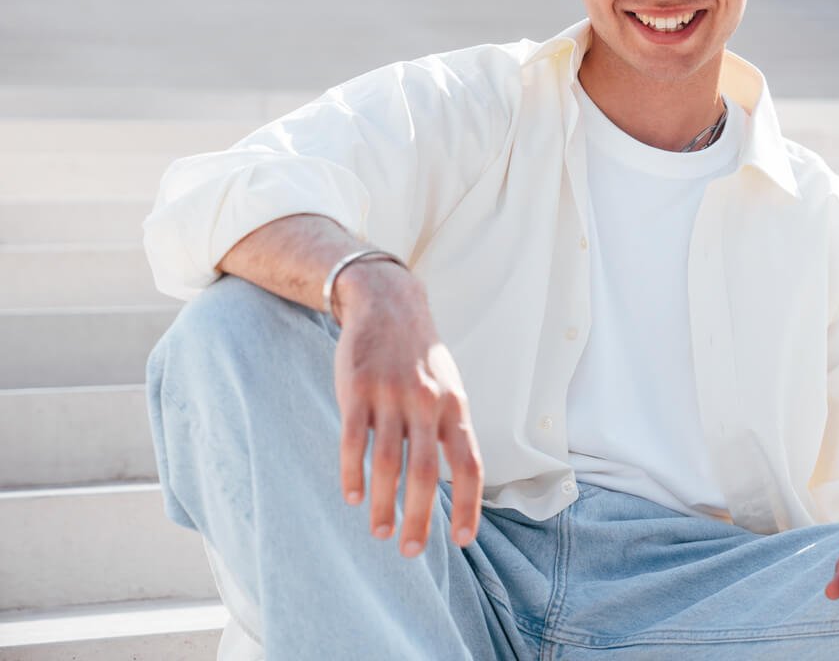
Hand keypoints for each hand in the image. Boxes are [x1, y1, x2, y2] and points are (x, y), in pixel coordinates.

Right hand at [331, 261, 483, 556]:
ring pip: (388, 462)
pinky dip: (352, 473)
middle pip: (426, 473)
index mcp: (455, 407)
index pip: (469, 463)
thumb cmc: (421, 359)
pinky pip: (354, 440)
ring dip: (382, 503)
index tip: (462, 539)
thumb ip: (451, 430)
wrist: (388, 305)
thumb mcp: (449, 388)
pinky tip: (351, 497)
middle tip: (410, 550)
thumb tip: (459, 484)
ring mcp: (391, 396)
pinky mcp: (357, 389)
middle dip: (420, 517)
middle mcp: (427, 403)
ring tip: (379, 531)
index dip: (469, 504)